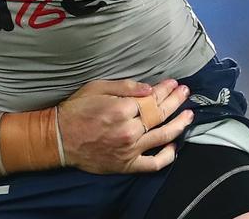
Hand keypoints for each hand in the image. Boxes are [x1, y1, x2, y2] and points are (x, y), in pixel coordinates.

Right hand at [58, 78, 192, 173]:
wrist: (59, 139)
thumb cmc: (75, 110)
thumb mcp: (94, 88)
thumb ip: (124, 87)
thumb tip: (149, 88)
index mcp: (121, 109)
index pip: (151, 98)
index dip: (164, 90)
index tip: (173, 83)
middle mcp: (129, 129)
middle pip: (161, 114)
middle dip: (175, 101)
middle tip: (185, 92)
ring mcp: (130, 148)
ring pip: (163, 136)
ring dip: (179, 124)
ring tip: (189, 115)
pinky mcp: (127, 164)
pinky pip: (154, 163)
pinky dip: (167, 156)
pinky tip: (174, 147)